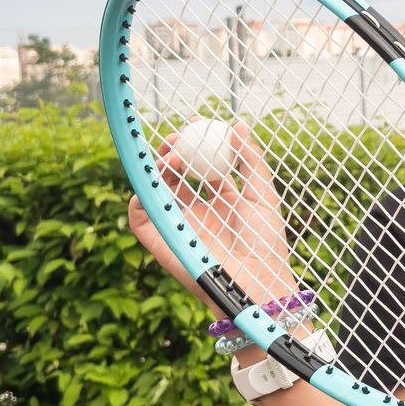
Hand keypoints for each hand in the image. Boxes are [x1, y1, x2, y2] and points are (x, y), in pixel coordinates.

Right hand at [127, 124, 298, 311]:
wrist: (257, 281)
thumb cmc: (266, 244)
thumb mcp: (262, 196)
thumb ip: (251, 162)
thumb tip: (238, 126)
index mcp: (221, 203)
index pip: (202, 168)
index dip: (197, 146)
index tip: (196, 124)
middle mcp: (197, 213)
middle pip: (174, 176)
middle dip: (171, 152)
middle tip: (175, 137)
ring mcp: (178, 226)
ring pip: (155, 191)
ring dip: (156, 169)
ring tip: (171, 156)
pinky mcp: (161, 242)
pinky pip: (141, 218)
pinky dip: (139, 198)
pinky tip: (152, 182)